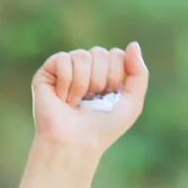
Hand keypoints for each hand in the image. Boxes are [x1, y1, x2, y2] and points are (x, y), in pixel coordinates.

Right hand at [31, 43, 148, 152]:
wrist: (76, 144)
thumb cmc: (103, 128)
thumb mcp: (132, 103)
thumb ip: (139, 74)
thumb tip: (133, 44)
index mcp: (105, 73)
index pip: (116, 54)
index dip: (115, 76)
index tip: (109, 97)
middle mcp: (85, 68)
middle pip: (100, 52)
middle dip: (100, 80)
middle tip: (91, 101)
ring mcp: (66, 69)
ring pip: (82, 56)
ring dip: (83, 84)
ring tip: (76, 102)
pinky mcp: (47, 72)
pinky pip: (62, 59)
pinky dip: (66, 82)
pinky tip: (62, 98)